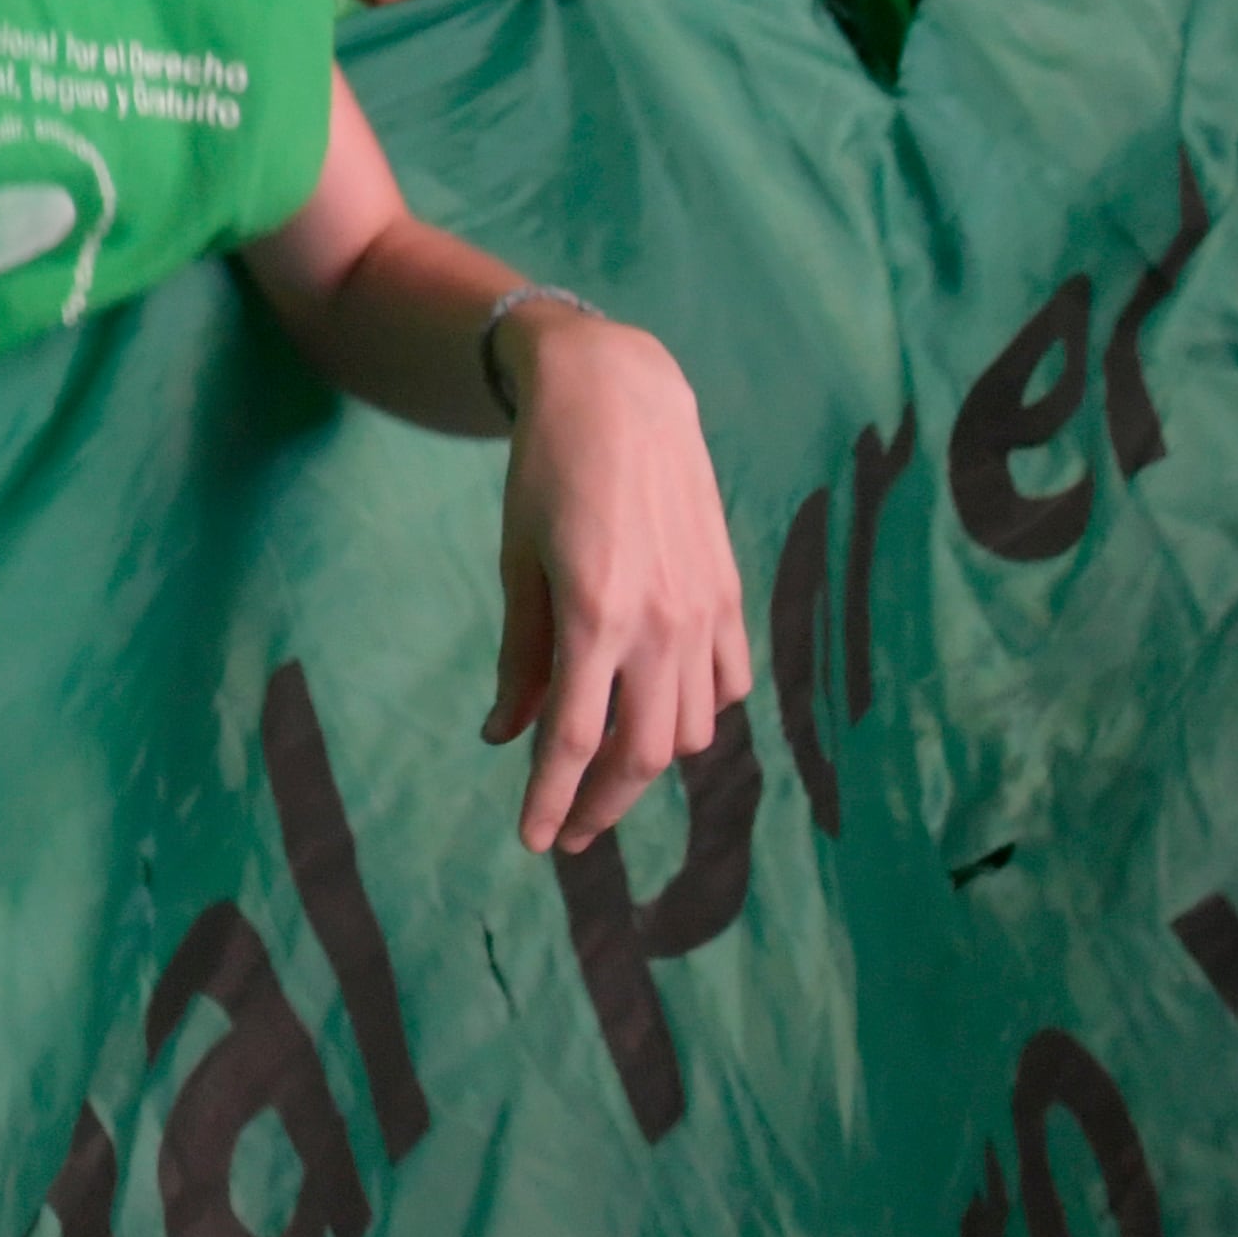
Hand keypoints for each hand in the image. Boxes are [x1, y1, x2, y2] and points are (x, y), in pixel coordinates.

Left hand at [482, 306, 748, 852]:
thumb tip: (506, 737)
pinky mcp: (731, 594)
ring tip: (606, 770)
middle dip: (603, 805)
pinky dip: (697, 715)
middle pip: (642, 754)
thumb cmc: (547, 472)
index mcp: (594, 616)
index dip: (551, 800)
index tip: (534, 841)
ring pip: (691, 729)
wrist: (620, 395)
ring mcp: (705, 611)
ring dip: (649, 763)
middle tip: (569, 832)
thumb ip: (520, 656)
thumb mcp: (516, 560)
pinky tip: (661, 713)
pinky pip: (727, 684)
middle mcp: (660, 623)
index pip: (574, 741)